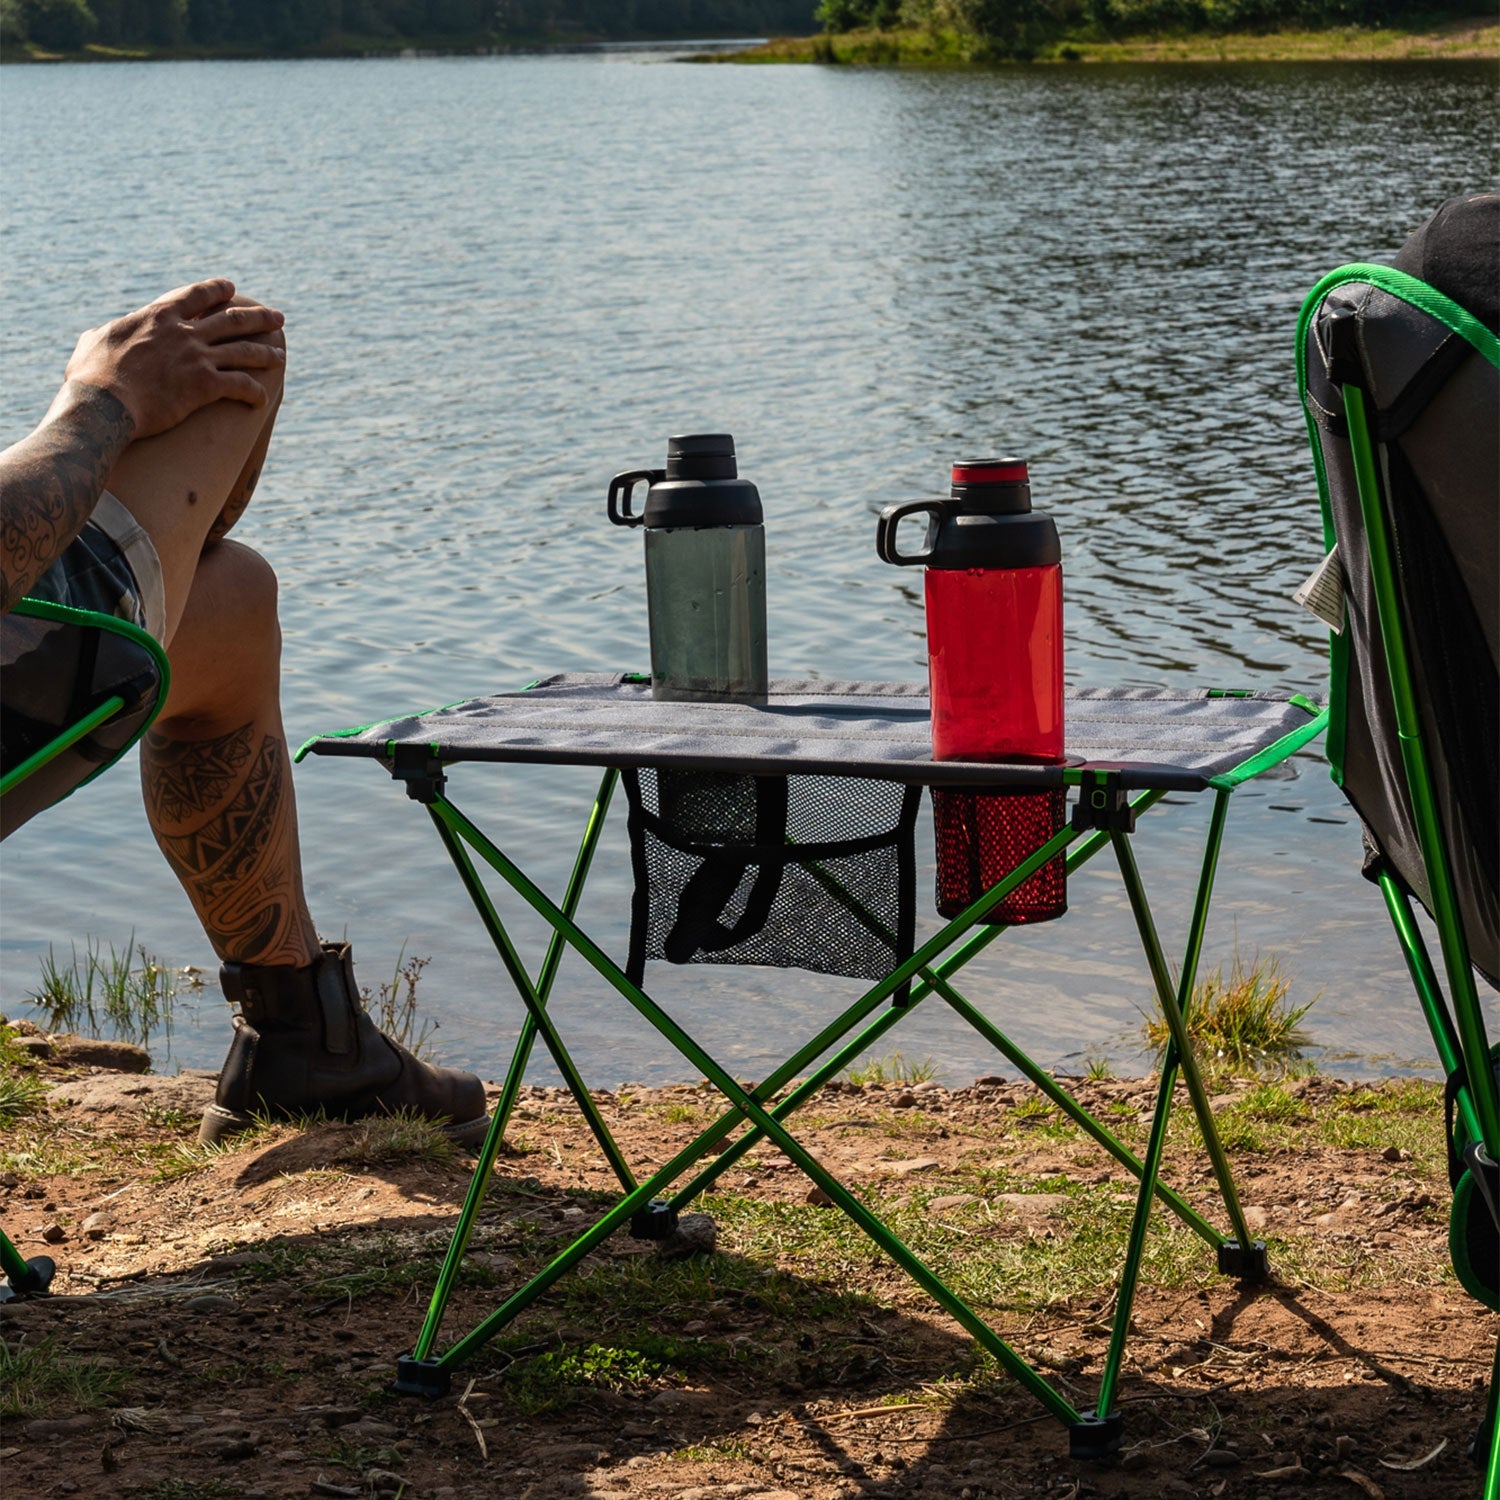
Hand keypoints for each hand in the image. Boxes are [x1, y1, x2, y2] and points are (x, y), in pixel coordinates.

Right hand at [63, 279, 284, 439]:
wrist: (102, 404)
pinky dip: (256, 392)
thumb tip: (100, 334)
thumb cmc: (91, 377)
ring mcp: (197, 358)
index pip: (195, 295)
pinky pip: (242, 386)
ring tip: (281, 356)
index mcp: (158, 316)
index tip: (233, 289)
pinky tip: (263, 400)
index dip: (217, 291)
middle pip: (232, 319)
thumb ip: (105, 333)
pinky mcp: (205, 386)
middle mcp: (184, 332)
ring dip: (266, 354)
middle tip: (278, 317)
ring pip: (244, 351)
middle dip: (259, 317)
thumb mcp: (93, 342)